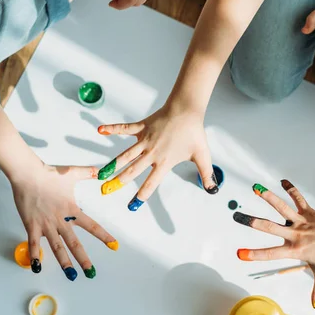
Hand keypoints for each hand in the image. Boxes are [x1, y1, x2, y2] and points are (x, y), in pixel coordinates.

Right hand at [12, 164, 117, 280]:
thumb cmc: (49, 174)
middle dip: (84, 259)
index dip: (104, 236)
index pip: (92, 226)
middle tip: (91, 272)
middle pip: (75, 244)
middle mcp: (61, 221)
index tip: (114, 245)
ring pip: (57, 248)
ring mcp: (46, 225)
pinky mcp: (31, 225)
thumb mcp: (73, 173)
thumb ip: (89, 173)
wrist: (28, 174)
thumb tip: (102, 170)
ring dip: (64, 262)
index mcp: (72, 210)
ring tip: (71, 275)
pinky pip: (33, 243)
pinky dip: (35, 255)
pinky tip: (37, 268)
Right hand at [96, 103, 218, 209]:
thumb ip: (207, 174)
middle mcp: (152, 152)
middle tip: (107, 190)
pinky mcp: (142, 127)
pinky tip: (100, 130)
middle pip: (133, 170)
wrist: (187, 110)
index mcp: (164, 161)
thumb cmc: (193, 132)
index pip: (152, 182)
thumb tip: (213, 189)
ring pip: (126, 154)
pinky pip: (125, 129)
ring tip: (101, 173)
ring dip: (113, 164)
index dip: (142, 194)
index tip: (133, 204)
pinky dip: (113, 128)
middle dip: (120, 181)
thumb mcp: (202, 156)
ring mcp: (145, 140)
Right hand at [233, 180, 314, 309]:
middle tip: (237, 216)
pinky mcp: (309, 212)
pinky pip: (298, 198)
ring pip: (282, 208)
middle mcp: (295, 234)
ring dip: (269, 197)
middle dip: (252, 222)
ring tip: (255, 188)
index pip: (270, 254)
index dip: (254, 254)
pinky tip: (282, 180)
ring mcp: (302, 221)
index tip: (240, 253)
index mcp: (295, 250)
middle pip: (270, 227)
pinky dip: (291, 189)